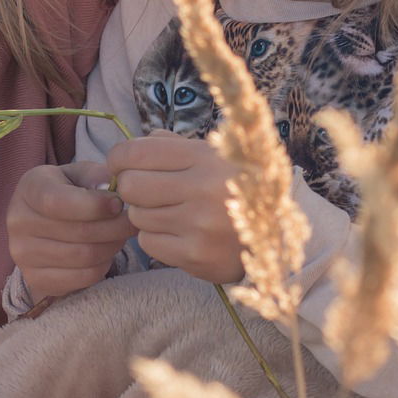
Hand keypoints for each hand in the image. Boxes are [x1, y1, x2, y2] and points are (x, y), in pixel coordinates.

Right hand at [6, 161, 135, 300]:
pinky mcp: (35, 279)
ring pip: (84, 257)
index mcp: (29, 187)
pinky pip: (82, 278)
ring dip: (112, 247)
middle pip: (78, 232)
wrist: (43, 222)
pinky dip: (102, 266)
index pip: (57, 202)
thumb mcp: (80, 174)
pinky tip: (105, 253)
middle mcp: (18, 221)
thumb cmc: (68, 192)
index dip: (94, 206)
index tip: (119, 204)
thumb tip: (111, 191)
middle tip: (131, 222)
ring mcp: (23, 254)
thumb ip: (95, 176)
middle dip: (114, 228)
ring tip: (120, 236)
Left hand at [104, 131, 246, 284]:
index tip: (121, 165)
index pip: (137, 152)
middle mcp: (202, 189)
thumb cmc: (239, 188)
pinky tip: (177, 233)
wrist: (278, 235)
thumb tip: (138, 141)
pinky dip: (156, 238)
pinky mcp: (196, 256)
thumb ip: (176, 146)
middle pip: (131, 186)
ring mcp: (199, 225)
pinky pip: (149, 243)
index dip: (119, 158)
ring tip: (170, 213)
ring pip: (137, 216)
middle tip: (146, 192)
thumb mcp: (216, 156)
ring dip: (145, 214)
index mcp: (206, 157)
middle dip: (131, 188)